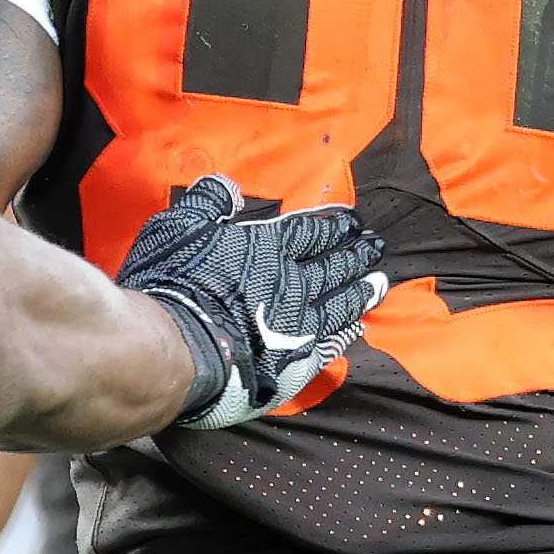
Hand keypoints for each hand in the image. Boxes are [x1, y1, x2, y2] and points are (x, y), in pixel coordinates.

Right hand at [115, 176, 387, 429]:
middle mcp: (294, 284)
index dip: (334, 226)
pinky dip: (344, 337)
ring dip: (362, 293)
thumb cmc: (173, 282)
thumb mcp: (181, 226)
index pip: (312, 232)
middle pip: (335, 266)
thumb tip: (228, 187)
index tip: (353, 222)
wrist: (176, 348)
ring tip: (380, 284)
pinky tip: (355, 331)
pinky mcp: (293, 366)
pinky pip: (328, 348)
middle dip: (358, 254)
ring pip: (341, 306)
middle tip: (377, 247)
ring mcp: (298, 327)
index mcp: (269, 248)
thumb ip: (209, 202)